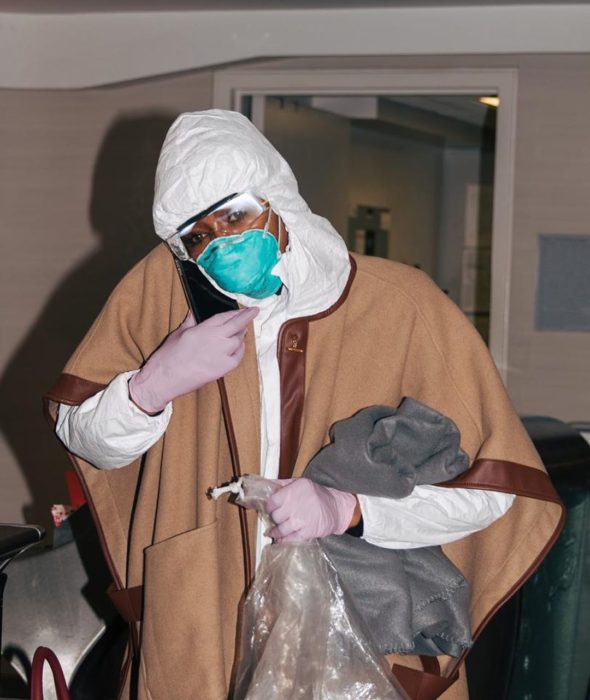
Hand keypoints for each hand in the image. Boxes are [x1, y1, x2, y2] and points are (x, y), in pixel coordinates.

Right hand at [129, 307, 257, 413]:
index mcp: (204, 328)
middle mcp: (217, 339)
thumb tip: (194, 313)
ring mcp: (222, 354)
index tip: (246, 309)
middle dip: (246, 318)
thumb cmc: (168, 356)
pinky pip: (238, 357)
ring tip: (241, 331)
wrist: (165, 378)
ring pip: (239, 341)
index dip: (238, 312)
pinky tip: (238, 347)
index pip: (226, 316)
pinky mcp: (223, 369)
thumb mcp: (178, 333)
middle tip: (253, 313)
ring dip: (241, 335)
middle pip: (238, 326)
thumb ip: (190, 322)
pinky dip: (240, 350)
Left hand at [265, 478, 357, 542]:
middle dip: (274, 519)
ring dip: (276, 531)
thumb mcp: (300, 483)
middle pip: (275, 516)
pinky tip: (281, 539)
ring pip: (280, 529)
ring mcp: (301, 520)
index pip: (272, 502)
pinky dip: (284, 540)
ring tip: (273, 532)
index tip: (270, 509)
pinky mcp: (307, 532)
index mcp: (294, 491)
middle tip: (276, 519)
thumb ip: (283, 484)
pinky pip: (290, 538)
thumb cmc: (316, 494)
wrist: (336, 508)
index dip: (270, 507)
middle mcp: (296, 505)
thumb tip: (266, 486)